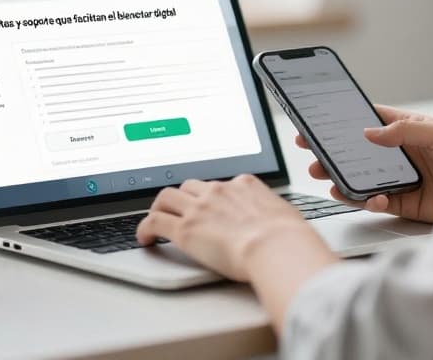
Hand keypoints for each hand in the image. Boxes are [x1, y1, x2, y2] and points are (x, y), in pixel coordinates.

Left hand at [135, 175, 336, 281]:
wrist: (276, 246)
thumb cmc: (287, 238)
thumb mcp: (285, 215)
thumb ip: (273, 214)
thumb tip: (279, 222)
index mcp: (244, 185)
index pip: (221, 185)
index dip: (211, 197)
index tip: (208, 205)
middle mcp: (219, 191)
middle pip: (190, 186)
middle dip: (183, 197)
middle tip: (179, 210)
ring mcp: (199, 208)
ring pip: (167, 197)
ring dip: (161, 207)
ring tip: (158, 219)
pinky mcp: (184, 228)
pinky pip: (155, 221)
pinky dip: (145, 227)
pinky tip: (145, 237)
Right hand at [298, 105, 432, 222]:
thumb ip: (404, 131)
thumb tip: (369, 132)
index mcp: (409, 129)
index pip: (370, 122)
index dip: (344, 122)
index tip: (318, 124)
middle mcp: (403, 154)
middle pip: (359, 153)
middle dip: (333, 155)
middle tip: (313, 157)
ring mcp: (404, 180)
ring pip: (363, 179)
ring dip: (343, 180)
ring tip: (329, 180)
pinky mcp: (407, 205)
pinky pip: (378, 203)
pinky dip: (369, 201)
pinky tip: (371, 199)